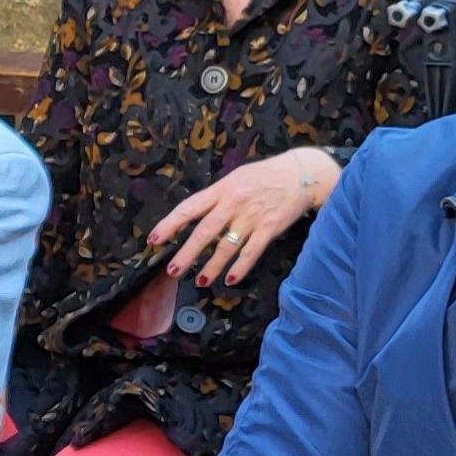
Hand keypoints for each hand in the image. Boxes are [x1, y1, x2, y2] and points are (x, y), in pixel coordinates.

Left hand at [150, 148, 343, 286]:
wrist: (302, 174)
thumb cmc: (265, 176)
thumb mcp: (236, 178)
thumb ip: (216, 197)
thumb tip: (194, 217)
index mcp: (221, 189)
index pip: (189, 208)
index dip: (170, 224)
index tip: (154, 239)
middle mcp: (233, 203)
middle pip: (204, 231)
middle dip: (187, 253)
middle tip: (173, 271)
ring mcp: (251, 217)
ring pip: (226, 246)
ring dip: (212, 266)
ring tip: (200, 281)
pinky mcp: (269, 228)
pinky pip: (251, 252)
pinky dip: (240, 267)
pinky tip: (230, 279)